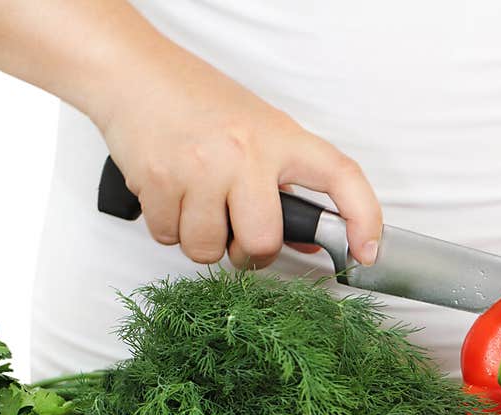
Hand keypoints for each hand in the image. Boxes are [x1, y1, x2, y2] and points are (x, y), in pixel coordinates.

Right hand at [94, 48, 380, 268]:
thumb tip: (307, 241)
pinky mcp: (157, 183)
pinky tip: (173, 198)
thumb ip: (285, 184)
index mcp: (280, 138)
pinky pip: (170, 239)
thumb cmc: (199, 101)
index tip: (367, 250)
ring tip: (200, 208)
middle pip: (262, 241)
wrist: (133, 74)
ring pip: (208, 250)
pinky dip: (170, 230)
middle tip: (241, 240)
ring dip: (204, 243)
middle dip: (251, 254)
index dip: (363, 218)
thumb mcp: (259, 130)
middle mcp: (244, 154)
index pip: (341, 177)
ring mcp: (199, 169)